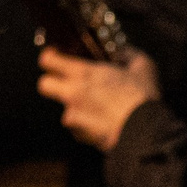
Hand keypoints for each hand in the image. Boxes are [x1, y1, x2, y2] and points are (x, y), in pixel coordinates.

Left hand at [37, 48, 158, 152]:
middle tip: (66, 83)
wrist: (142, 132)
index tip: (56, 57)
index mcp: (84, 73)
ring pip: (63, 108)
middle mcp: (73, 93)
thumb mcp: (142, 66)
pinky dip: (84, 126)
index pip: (48, 60)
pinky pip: (75, 128)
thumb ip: (129, 55)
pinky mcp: (79, 134)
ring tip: (95, 109)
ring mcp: (74, 115)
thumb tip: (123, 52)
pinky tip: (100, 125)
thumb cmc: (141, 97)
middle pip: (44, 85)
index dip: (49, 57)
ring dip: (75, 108)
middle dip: (51, 83)